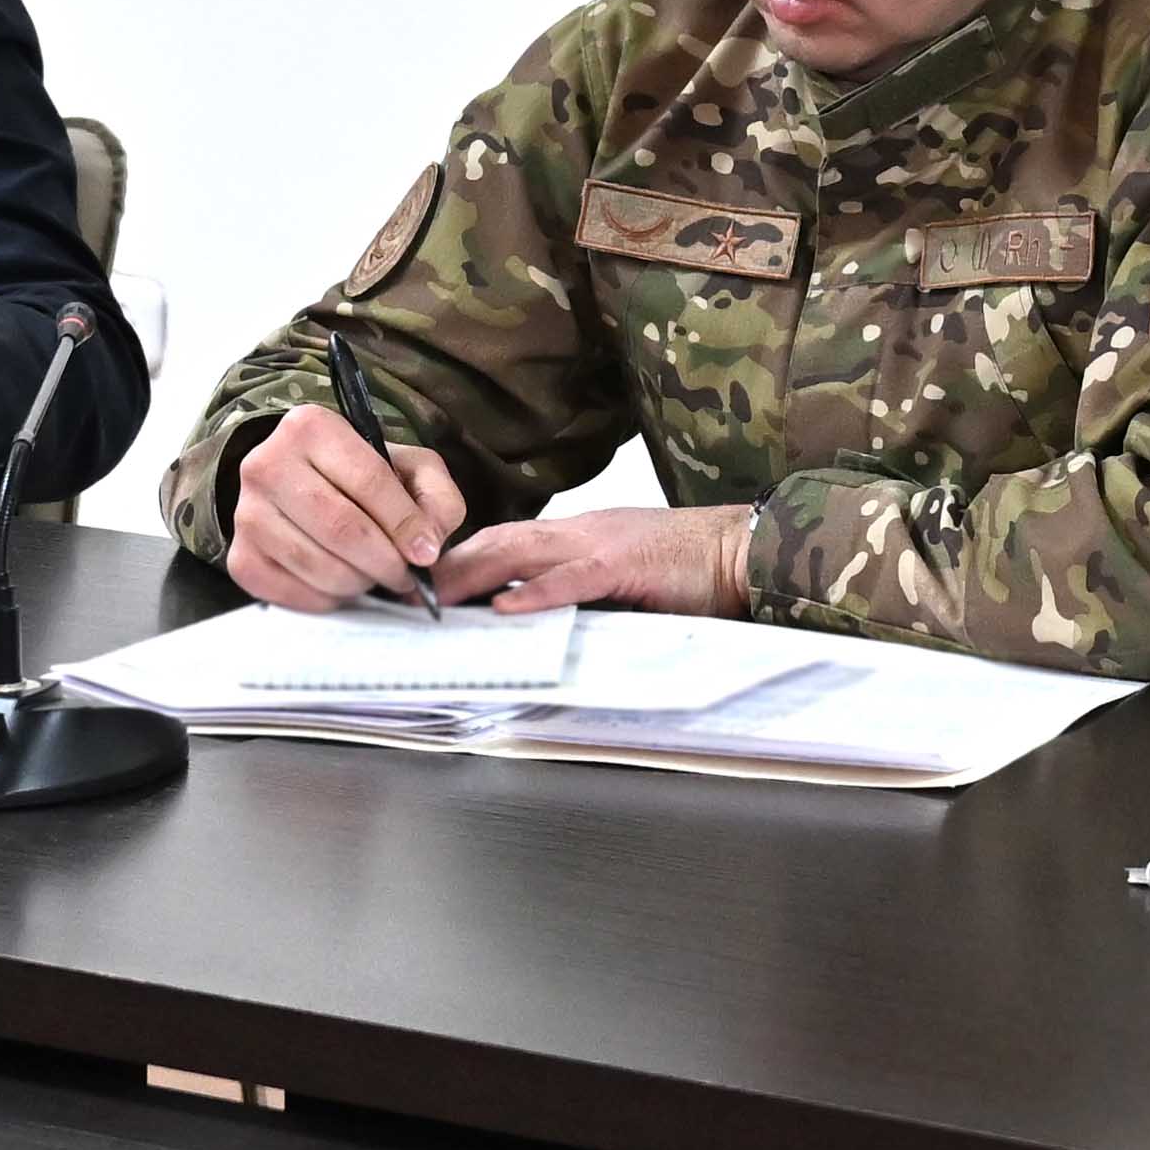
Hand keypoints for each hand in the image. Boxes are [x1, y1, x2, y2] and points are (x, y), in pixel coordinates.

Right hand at [229, 404, 471, 612]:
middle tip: (404, 574)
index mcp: (311, 427)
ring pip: (318, 566)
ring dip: (360, 582)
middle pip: (341, 529)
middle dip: (385, 562)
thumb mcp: (410, 468)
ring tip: (373, 574)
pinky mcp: (240, 557)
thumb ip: (435, 496)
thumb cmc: (363, 477)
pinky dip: (329, 599)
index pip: (369, 481)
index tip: (426, 552)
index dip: (406, 524)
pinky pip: (293, 593)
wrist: (303, 488)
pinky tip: (340, 582)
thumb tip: (425, 546)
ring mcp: (246, 513)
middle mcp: (267, 464)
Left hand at [436, 504, 755, 620]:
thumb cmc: (690, 568)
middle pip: (498, 541)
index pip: (505, 542)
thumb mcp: (623, 577)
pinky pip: (573, 579)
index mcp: (577, 535)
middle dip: (450, 564)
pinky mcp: (627, 566)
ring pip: (522, 553)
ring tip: (438, 597)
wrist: (742, 549)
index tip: (425, 582)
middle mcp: (579, 532)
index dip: (462, 559)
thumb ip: (580, 591)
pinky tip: (508, 607)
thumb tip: (533, 617)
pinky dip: (538, 593)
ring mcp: (601, 544)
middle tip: (407, 590)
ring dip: (475, 574)